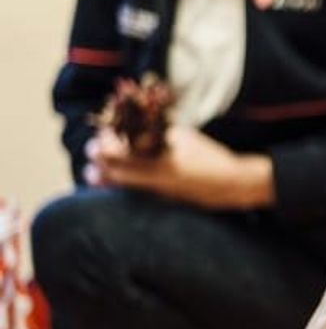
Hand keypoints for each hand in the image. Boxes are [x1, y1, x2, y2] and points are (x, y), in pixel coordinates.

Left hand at [85, 126, 273, 209]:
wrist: (231, 183)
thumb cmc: (211, 156)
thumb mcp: (186, 138)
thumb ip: (161, 133)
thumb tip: (137, 127)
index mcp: (162, 159)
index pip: (123, 152)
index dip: (107, 145)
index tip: (100, 137)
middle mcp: (156, 178)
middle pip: (117, 172)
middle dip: (100, 163)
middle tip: (90, 155)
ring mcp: (158, 192)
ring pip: (122, 187)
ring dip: (104, 180)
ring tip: (91, 175)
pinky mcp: (162, 202)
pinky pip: (133, 195)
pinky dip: (120, 189)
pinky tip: (112, 186)